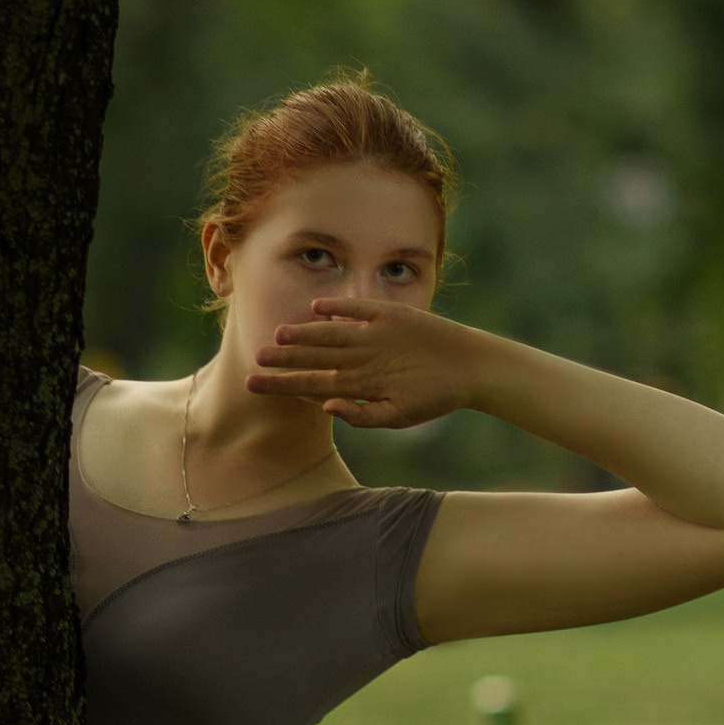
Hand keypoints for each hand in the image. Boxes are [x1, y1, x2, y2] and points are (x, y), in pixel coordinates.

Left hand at [245, 301, 481, 429]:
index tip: (254, 384)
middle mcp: (358, 358)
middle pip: (314, 358)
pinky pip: (360, 311)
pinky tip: (318, 308)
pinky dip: (340, 308)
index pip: (311, 383)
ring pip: (330, 334)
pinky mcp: (389, 316)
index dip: (283, 384)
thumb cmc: (435, 398)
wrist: (469, 368)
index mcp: (356, 384)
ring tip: (279, 335)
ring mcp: (371, 336)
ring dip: (305, 334)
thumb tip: (327, 407)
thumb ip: (362, 416)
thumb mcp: (398, 415)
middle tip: (255, 358)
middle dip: (284, 360)